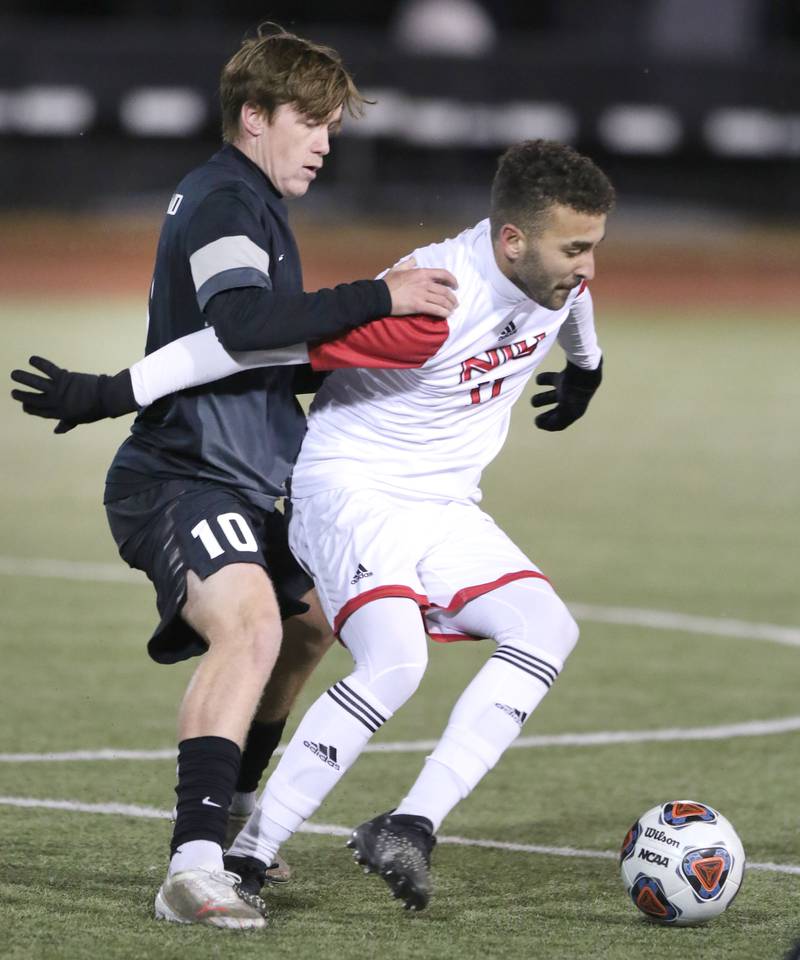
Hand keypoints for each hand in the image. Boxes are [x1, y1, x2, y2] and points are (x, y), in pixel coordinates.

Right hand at [10, 356, 135, 432]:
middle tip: (13, 392)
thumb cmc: (95, 409)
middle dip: (22, 396)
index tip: (23, 405)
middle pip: (34, 399)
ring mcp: (59, 390)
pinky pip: (49, 369)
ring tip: (13, 374)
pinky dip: (40, 363)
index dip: (30, 408)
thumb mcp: (80, 419)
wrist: (107, 397)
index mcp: (59, 413)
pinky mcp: (65, 377)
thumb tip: (56, 431)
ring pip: (37, 383)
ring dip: (24, 378)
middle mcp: (56, 402)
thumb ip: (67, 423)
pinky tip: (31, 359)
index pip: (39, 412)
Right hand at [383, 257, 457, 318]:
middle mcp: (424, 283)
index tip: (455, 285)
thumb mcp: (397, 269)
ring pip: (442, 301)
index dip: (452, 280)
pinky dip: (443, 313)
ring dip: (449, 306)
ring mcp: (422, 294)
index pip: (443, 274)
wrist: (380, 296)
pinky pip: (436, 310)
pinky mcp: (419, 306)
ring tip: (451, 310)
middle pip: (445, 291)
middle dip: (452, 298)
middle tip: (455, 303)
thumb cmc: (387, 283)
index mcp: (421, 273)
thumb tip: (414, 259)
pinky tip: (446, 315)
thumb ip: (408, 264)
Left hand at [531, 359, 602, 430]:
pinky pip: (551, 379)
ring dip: (542, 399)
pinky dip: (542, 380)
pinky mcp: (563, 377)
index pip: (561, 423)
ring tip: (533, 401)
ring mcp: (567, 390)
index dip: (548, 425)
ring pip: (552, 396)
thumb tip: (538, 424)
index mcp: (574, 412)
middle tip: (536, 418)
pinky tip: (538, 381)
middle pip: (557, 411)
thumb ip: (553, 422)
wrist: (583, 373)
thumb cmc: (574, 396)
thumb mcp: (564, 414)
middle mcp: (571, 402)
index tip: (537, 421)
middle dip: (547, 415)